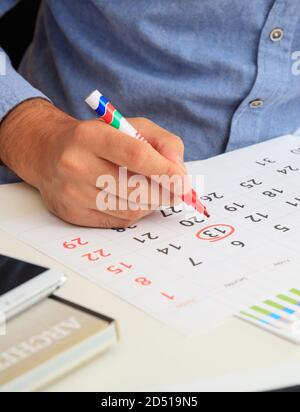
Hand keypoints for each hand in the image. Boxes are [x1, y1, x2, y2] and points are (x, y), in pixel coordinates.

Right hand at [0, 99, 185, 227]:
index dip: (165, 171)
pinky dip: (134, 213)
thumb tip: (180, 172)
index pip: (135, 155)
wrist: (48, 152)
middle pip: (136, 189)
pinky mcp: (72, 214)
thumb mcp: (130, 127)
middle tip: (176, 190)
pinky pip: (118, 222)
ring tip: (151, 191)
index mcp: (91, 136)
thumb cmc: (97, 139)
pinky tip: (130, 199)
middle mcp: (76, 164)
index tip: (184, 182)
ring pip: (130, 209)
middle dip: (164, 193)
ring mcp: (72, 193)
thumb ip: (162, 142)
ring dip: (151, 203)